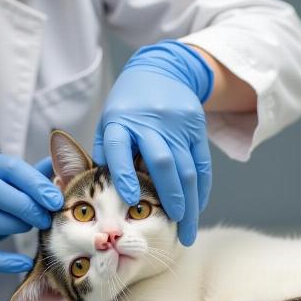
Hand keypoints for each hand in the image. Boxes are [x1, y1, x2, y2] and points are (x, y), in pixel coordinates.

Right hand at [0, 152, 61, 273]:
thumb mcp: (10, 180)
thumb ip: (36, 173)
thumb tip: (61, 163)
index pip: (11, 168)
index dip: (37, 184)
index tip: (57, 200)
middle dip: (27, 206)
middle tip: (47, 218)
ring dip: (16, 226)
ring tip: (32, 228)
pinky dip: (5, 261)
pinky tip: (24, 263)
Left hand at [93, 41, 213, 245]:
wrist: (164, 69)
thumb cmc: (128, 103)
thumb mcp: (109, 119)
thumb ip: (104, 150)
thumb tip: (99, 186)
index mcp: (121, 120)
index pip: (120, 148)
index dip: (123, 173)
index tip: (129, 199)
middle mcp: (150, 123)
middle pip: (162, 163)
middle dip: (169, 198)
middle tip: (174, 228)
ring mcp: (177, 125)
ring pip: (186, 168)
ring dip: (189, 202)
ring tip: (188, 230)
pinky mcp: (196, 128)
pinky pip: (202, 163)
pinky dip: (201, 188)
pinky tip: (198, 207)